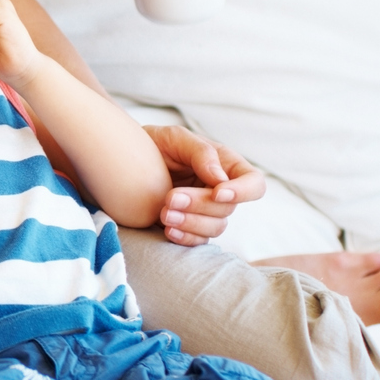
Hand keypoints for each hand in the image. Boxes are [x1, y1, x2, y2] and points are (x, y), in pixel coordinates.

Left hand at [143, 124, 264, 244]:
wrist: (125, 162)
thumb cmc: (156, 144)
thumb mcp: (176, 138)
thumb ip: (201, 153)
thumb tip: (220, 179)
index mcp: (226, 166)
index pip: (253, 183)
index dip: (242, 192)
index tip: (217, 193)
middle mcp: (221, 190)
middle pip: (228, 208)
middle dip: (200, 205)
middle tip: (170, 198)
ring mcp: (206, 211)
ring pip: (215, 228)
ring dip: (190, 223)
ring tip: (164, 213)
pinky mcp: (190, 226)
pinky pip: (198, 241)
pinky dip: (185, 238)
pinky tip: (167, 230)